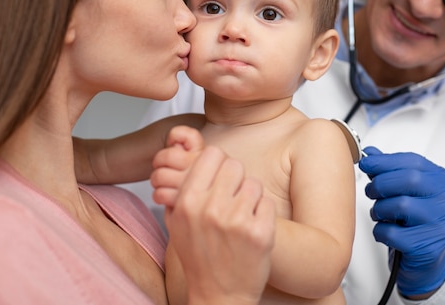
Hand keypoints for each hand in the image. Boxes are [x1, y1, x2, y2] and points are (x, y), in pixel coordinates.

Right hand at [151, 126, 275, 304]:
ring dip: (250, 198)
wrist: (219, 295)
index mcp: (187, 202)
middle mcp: (210, 208)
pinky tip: (252, 230)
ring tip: (241, 218)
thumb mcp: (177, 223)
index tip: (220, 177)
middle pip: (235, 164)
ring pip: (253, 183)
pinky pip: (267, 203)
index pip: (212, 154)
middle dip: (235, 180)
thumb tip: (191, 156)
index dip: (218, 164)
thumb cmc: (199, 257)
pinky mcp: (260, 232)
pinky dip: (263, 214)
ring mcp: (237, 220)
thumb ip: (182, 188)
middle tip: (232, 199)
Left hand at [358, 147, 444, 296]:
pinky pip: (393, 232)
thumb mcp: (407, 192)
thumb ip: (391, 171)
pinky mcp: (428, 247)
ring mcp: (442, 225)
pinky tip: (385, 232)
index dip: (386, 160)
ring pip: (400, 205)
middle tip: (371, 191)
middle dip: (381, 183)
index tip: (366, 162)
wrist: (428, 263)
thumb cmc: (415, 223)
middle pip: (409, 179)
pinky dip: (380, 231)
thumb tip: (371, 153)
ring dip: (379, 208)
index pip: (414, 161)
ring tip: (379, 214)